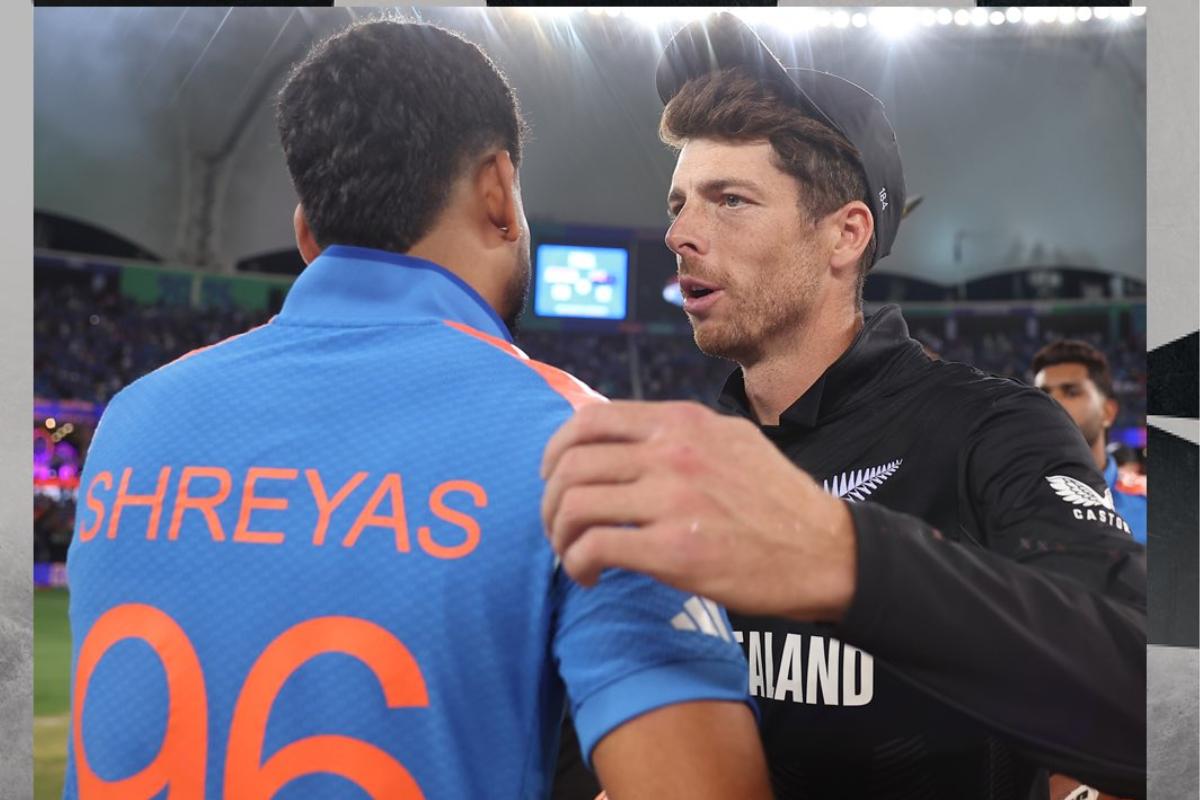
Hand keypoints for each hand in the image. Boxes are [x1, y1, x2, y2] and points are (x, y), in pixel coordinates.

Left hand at [541, 400, 857, 621]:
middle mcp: (672, 452)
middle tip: (558, 528)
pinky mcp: (675, 550)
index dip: (556, 450)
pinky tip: (591, 577)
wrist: (826, 552)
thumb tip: (625, 438)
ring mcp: (673, 499)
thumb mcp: (732, 439)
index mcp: (681, 422)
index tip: (553, 477)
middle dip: (550, 502)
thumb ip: (678, 433)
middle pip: (571, 465)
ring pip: (573, 505)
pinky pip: (595, 547)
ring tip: (572, 556)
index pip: (590, 420)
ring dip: (559, 537)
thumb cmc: (778, 502)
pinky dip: (578, 564)